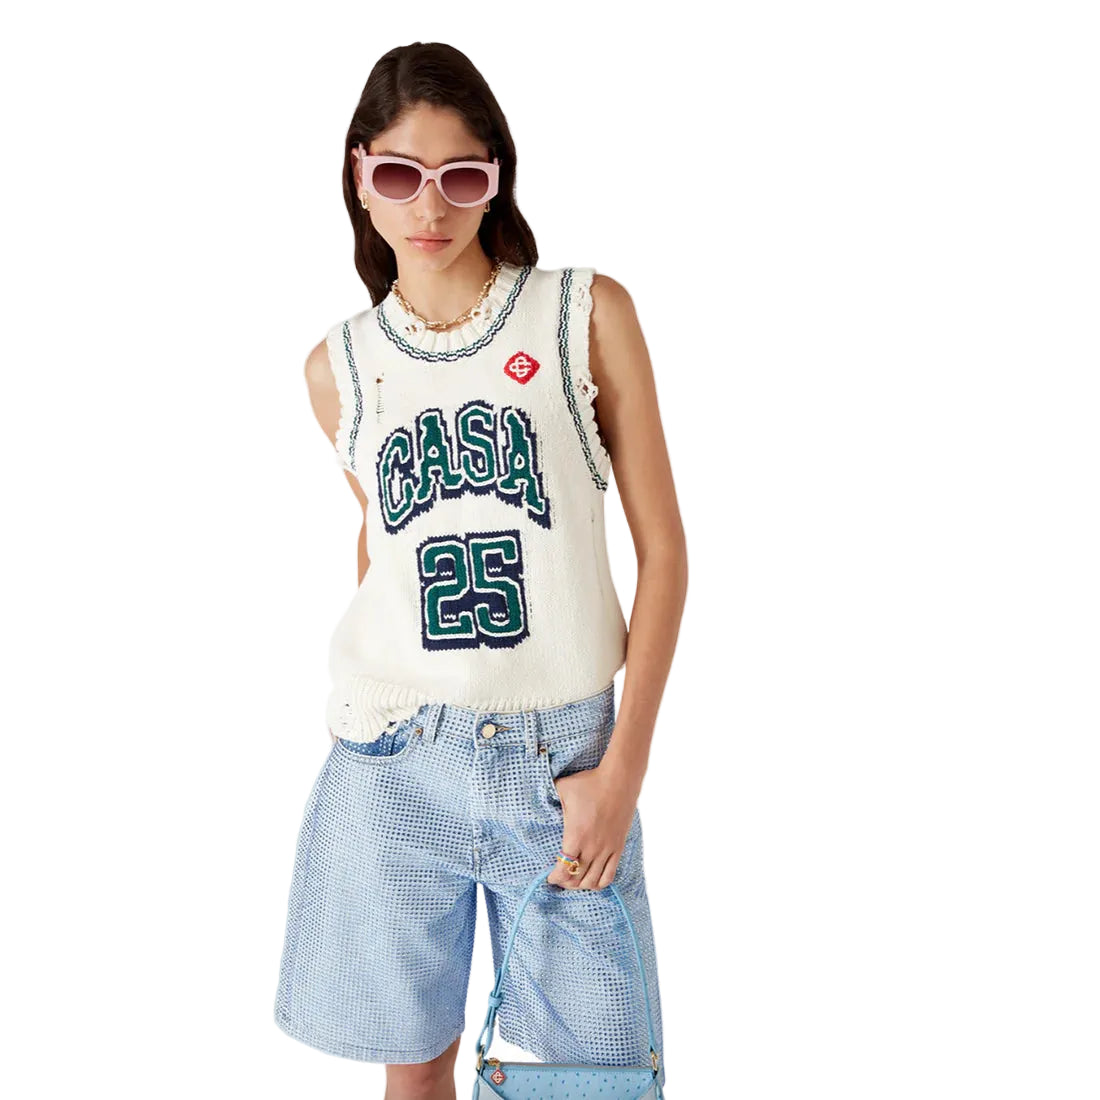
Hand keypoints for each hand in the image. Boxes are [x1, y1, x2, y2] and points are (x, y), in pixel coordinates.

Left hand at [546, 761, 638, 890]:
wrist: (618, 780)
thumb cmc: (589, 783)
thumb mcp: (562, 788)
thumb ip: (550, 799)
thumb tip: (540, 801)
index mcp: (575, 836)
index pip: (563, 869)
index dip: (555, 878)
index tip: (550, 877)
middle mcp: (592, 847)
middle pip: (576, 878)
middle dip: (565, 883)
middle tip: (560, 879)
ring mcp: (607, 849)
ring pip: (593, 881)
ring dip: (581, 885)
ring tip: (575, 881)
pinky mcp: (618, 847)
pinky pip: (610, 875)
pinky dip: (600, 883)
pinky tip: (593, 880)